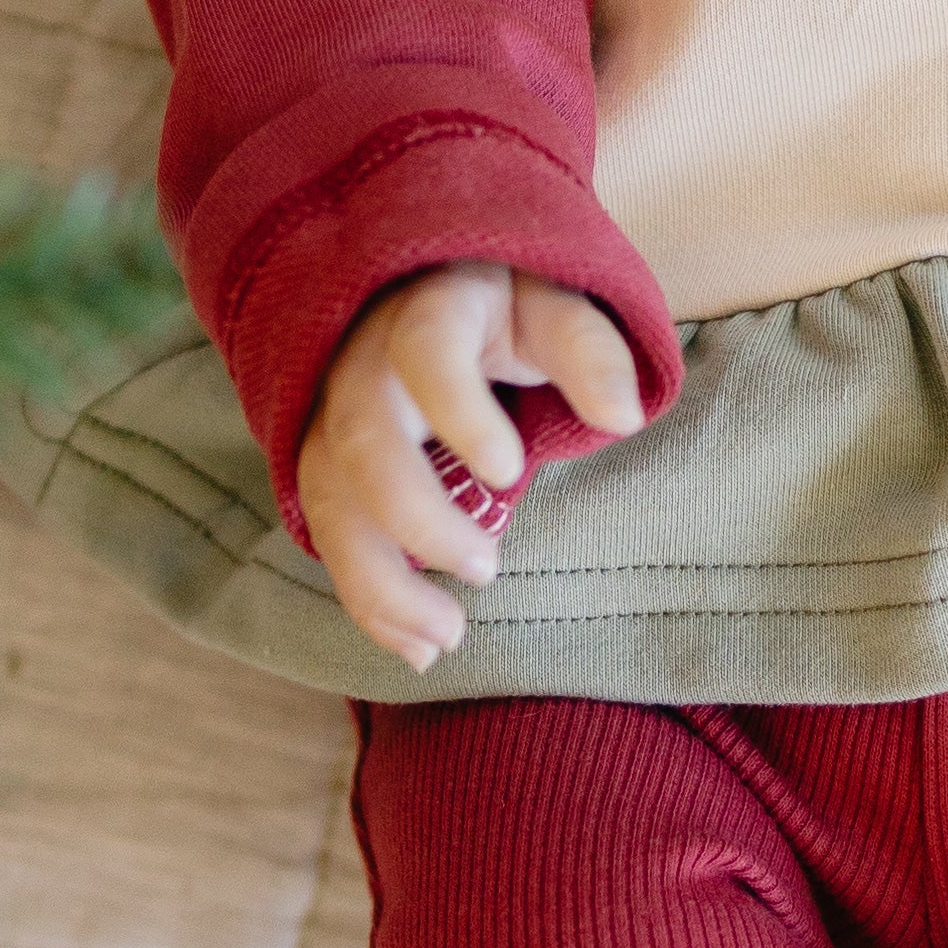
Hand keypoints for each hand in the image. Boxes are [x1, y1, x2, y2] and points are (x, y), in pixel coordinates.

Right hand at [294, 268, 646, 665]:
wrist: (419, 300)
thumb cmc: (501, 312)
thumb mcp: (552, 307)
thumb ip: (590, 351)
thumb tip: (623, 418)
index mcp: (426, 315)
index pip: (426, 352)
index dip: (458, 411)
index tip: (509, 469)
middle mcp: (360, 368)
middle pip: (364, 443)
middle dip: (418, 519)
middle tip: (486, 569)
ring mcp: (329, 423)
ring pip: (332, 505)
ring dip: (381, 583)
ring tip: (447, 638)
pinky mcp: (324, 473)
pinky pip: (329, 540)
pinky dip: (368, 601)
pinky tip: (418, 647)